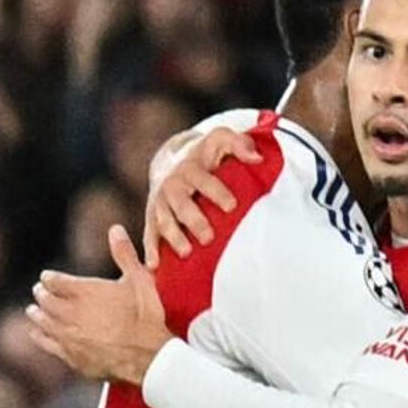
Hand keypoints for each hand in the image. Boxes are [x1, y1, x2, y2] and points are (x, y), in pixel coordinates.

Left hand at [28, 227, 173, 385]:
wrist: (149, 356)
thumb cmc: (146, 316)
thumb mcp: (140, 281)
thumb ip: (124, 254)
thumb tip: (115, 229)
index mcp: (84, 291)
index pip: (53, 280)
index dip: (49, 278)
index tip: (48, 278)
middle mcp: (70, 312)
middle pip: (45, 300)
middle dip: (41, 294)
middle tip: (39, 292)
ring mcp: (68, 335)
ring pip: (42, 321)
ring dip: (37, 313)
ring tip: (33, 310)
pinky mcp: (71, 356)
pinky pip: (47, 343)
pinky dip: (39, 336)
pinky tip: (36, 333)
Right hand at [144, 123, 267, 261]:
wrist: (173, 162)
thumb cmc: (207, 155)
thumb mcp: (220, 141)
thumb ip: (239, 144)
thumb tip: (258, 157)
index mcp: (190, 168)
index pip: (203, 179)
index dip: (216, 191)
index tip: (232, 206)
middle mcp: (172, 185)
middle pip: (180, 202)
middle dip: (194, 219)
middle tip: (209, 237)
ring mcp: (160, 202)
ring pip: (163, 220)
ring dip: (173, 237)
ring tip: (186, 253)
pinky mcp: (152, 218)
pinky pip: (149, 234)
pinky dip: (151, 250)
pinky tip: (155, 266)